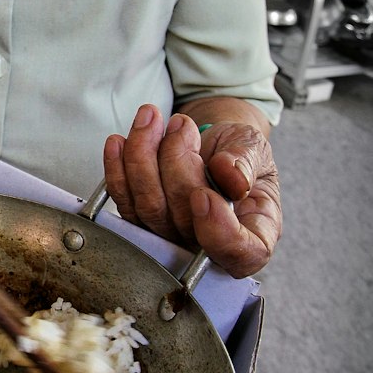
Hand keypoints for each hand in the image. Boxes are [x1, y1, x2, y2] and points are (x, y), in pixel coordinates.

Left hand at [102, 105, 281, 277]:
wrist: (212, 144)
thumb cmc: (239, 153)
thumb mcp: (255, 149)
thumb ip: (247, 162)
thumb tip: (232, 177)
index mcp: (253, 237)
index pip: (240, 254)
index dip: (218, 231)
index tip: (204, 194)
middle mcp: (209, 246)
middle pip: (183, 221)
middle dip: (175, 163)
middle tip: (181, 125)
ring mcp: (172, 237)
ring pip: (148, 208)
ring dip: (142, 157)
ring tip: (152, 119)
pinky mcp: (142, 221)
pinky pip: (124, 201)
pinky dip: (117, 168)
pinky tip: (118, 142)